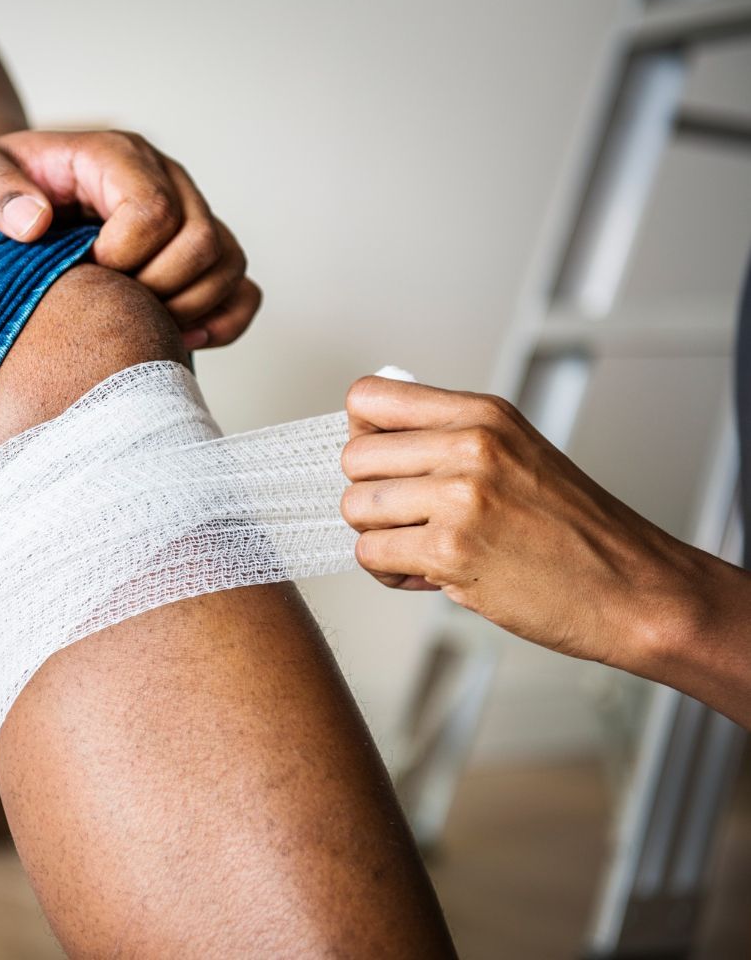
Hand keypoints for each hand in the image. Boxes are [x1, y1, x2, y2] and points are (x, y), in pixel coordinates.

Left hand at [0, 130, 260, 349]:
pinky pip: (242, 289)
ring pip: (228, 264)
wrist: (10, 203)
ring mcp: (190, 215)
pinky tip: (178, 336)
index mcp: (114, 157)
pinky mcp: (199, 253)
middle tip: (109, 303)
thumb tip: (33, 222)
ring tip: (136, 323)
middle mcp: (166, 179)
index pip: (153, 210)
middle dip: (155, 288)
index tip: (84, 271)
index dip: (123, 256)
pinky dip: (223, 319)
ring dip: (189, 307)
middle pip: (200, 241)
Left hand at [338, 376, 707, 668]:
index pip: (370, 397)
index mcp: (483, 414)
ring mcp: (460, 496)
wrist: (633, 589)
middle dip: (370, 496)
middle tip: (408, 521)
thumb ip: (448, 439)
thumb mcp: (516, 452)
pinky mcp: (451, 549)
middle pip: (353, 457)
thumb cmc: (573, 530)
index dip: (362, 436)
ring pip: (355, 507)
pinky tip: (430, 576)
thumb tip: (367, 440)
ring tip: (421, 551)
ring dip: (378, 538)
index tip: (385, 465)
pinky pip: (370, 554)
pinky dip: (390, 574)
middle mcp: (470, 445)